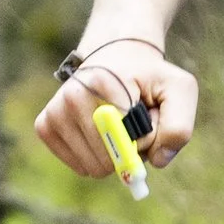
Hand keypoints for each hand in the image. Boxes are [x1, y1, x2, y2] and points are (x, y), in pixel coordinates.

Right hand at [33, 37, 199, 178]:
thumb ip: (178, 126)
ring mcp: (55, 112)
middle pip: (107, 160)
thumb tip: (156, 161)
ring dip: (113, 154)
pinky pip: (78, 166)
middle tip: (133, 121)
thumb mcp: (179, 90)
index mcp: (102, 84)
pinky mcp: (45, 126)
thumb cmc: (150, 77)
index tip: (148, 121)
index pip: (125, 142)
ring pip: (92, 168)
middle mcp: (72, 97)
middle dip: (128, 149)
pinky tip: (99, 132)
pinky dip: (94, 158)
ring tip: (117, 123)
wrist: (116, 56)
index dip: (144, 140)